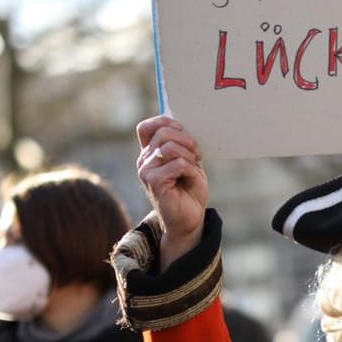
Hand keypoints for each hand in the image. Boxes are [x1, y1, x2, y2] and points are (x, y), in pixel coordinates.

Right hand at [136, 116, 209, 266]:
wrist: (190, 218)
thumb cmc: (189, 189)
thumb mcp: (189, 161)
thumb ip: (183, 143)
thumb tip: (184, 122)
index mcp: (151, 153)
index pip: (147, 126)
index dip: (165, 123)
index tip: (184, 133)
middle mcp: (144, 160)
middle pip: (163, 132)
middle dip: (187, 140)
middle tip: (196, 155)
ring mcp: (146, 171)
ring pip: (170, 147)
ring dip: (189, 156)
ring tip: (194, 169)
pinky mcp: (153, 182)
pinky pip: (177, 163)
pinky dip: (190, 169)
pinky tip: (191, 178)